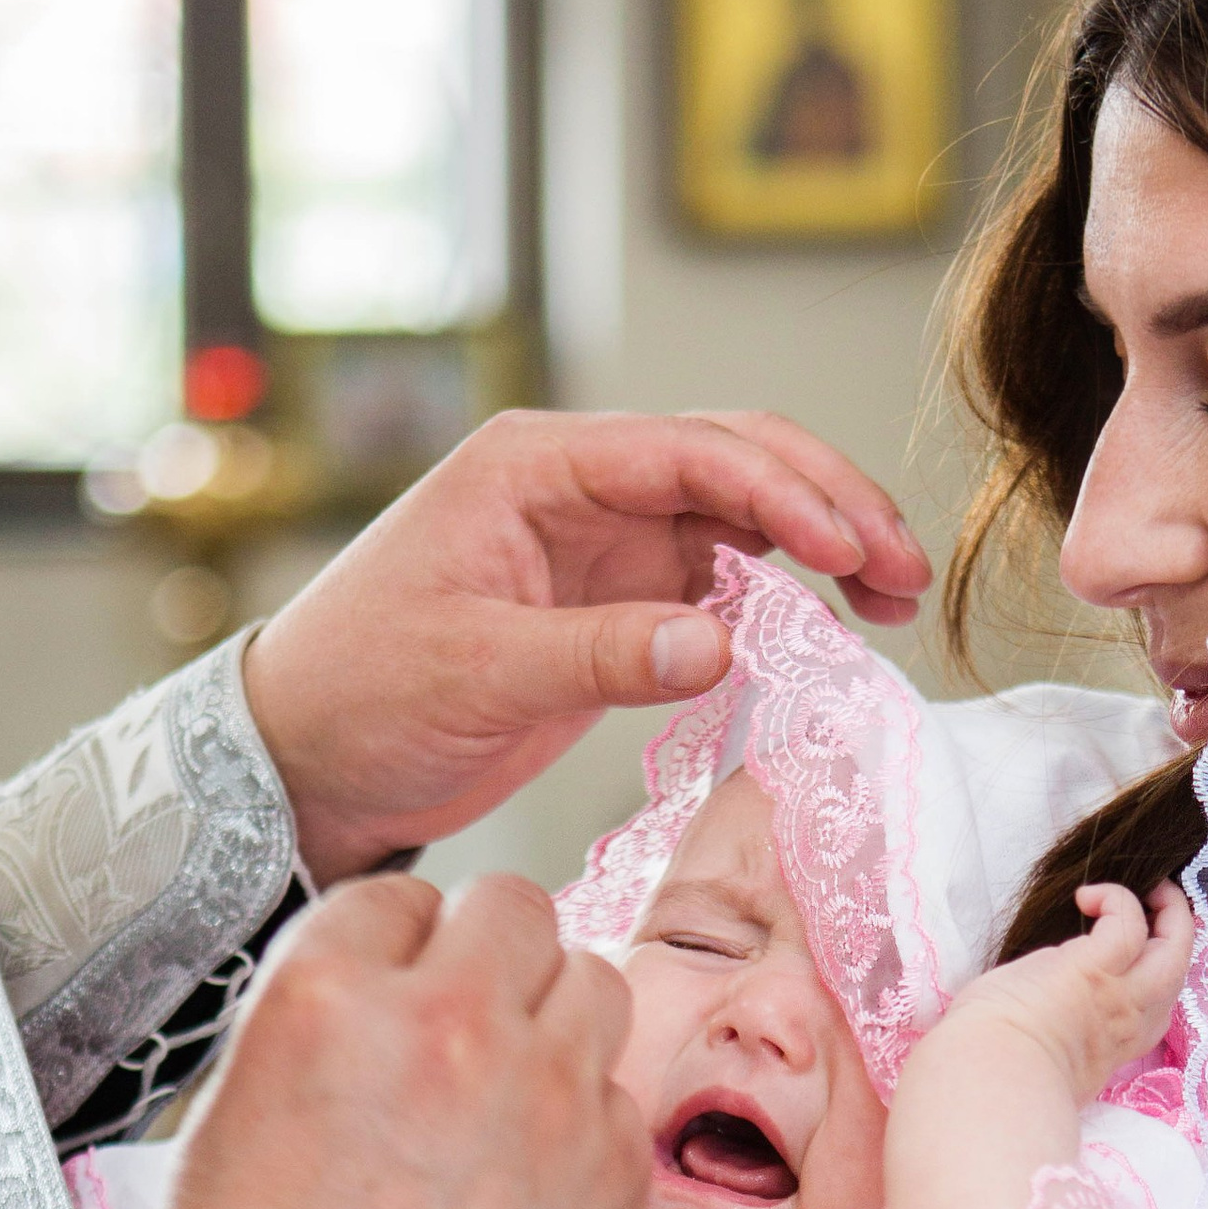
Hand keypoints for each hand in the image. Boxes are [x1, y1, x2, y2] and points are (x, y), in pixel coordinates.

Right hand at [149, 873, 644, 1208]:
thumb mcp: (232, 1126)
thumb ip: (317, 1031)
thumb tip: (376, 999)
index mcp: (327, 995)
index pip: (393, 900)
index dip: (395, 946)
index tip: (397, 985)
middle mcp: (449, 1020)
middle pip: (509, 910)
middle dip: (485, 953)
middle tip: (464, 1017)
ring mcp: (548, 1089)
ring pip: (589, 976)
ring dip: (551, 1011)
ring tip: (513, 1080)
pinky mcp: (617, 1166)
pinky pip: (620, 1087)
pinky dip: (586, 1112)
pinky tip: (537, 1171)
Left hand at [244, 409, 932, 881]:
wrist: (305, 757)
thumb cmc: (359, 693)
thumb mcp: (476, 674)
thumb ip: (599, 654)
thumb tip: (721, 642)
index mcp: (534, 467)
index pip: (688, 451)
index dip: (783, 493)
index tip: (850, 548)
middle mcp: (578, 486)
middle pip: (734, 461)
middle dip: (829, 504)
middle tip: (902, 571)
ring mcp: (602, 542)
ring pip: (741, 518)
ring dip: (820, 546)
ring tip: (893, 600)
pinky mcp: (614, 602)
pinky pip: (720, 581)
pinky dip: (783, 599)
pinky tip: (831, 630)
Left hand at [930, 881, 1193, 1109]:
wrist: (989, 1079)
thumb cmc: (999, 1071)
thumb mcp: (1050, 1059)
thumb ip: (1065, 1035)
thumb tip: (1047, 1013)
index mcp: (1118, 1048)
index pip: (1157, 1007)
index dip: (1154, 973)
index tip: (1133, 952)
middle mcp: (1130, 1023)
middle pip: (1180, 970)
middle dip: (1177, 928)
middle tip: (1157, 901)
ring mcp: (1119, 995)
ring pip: (1175, 943)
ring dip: (1167, 907)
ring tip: (1143, 888)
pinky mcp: (1094, 968)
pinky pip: (1127, 920)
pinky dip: (1115, 898)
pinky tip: (1084, 897)